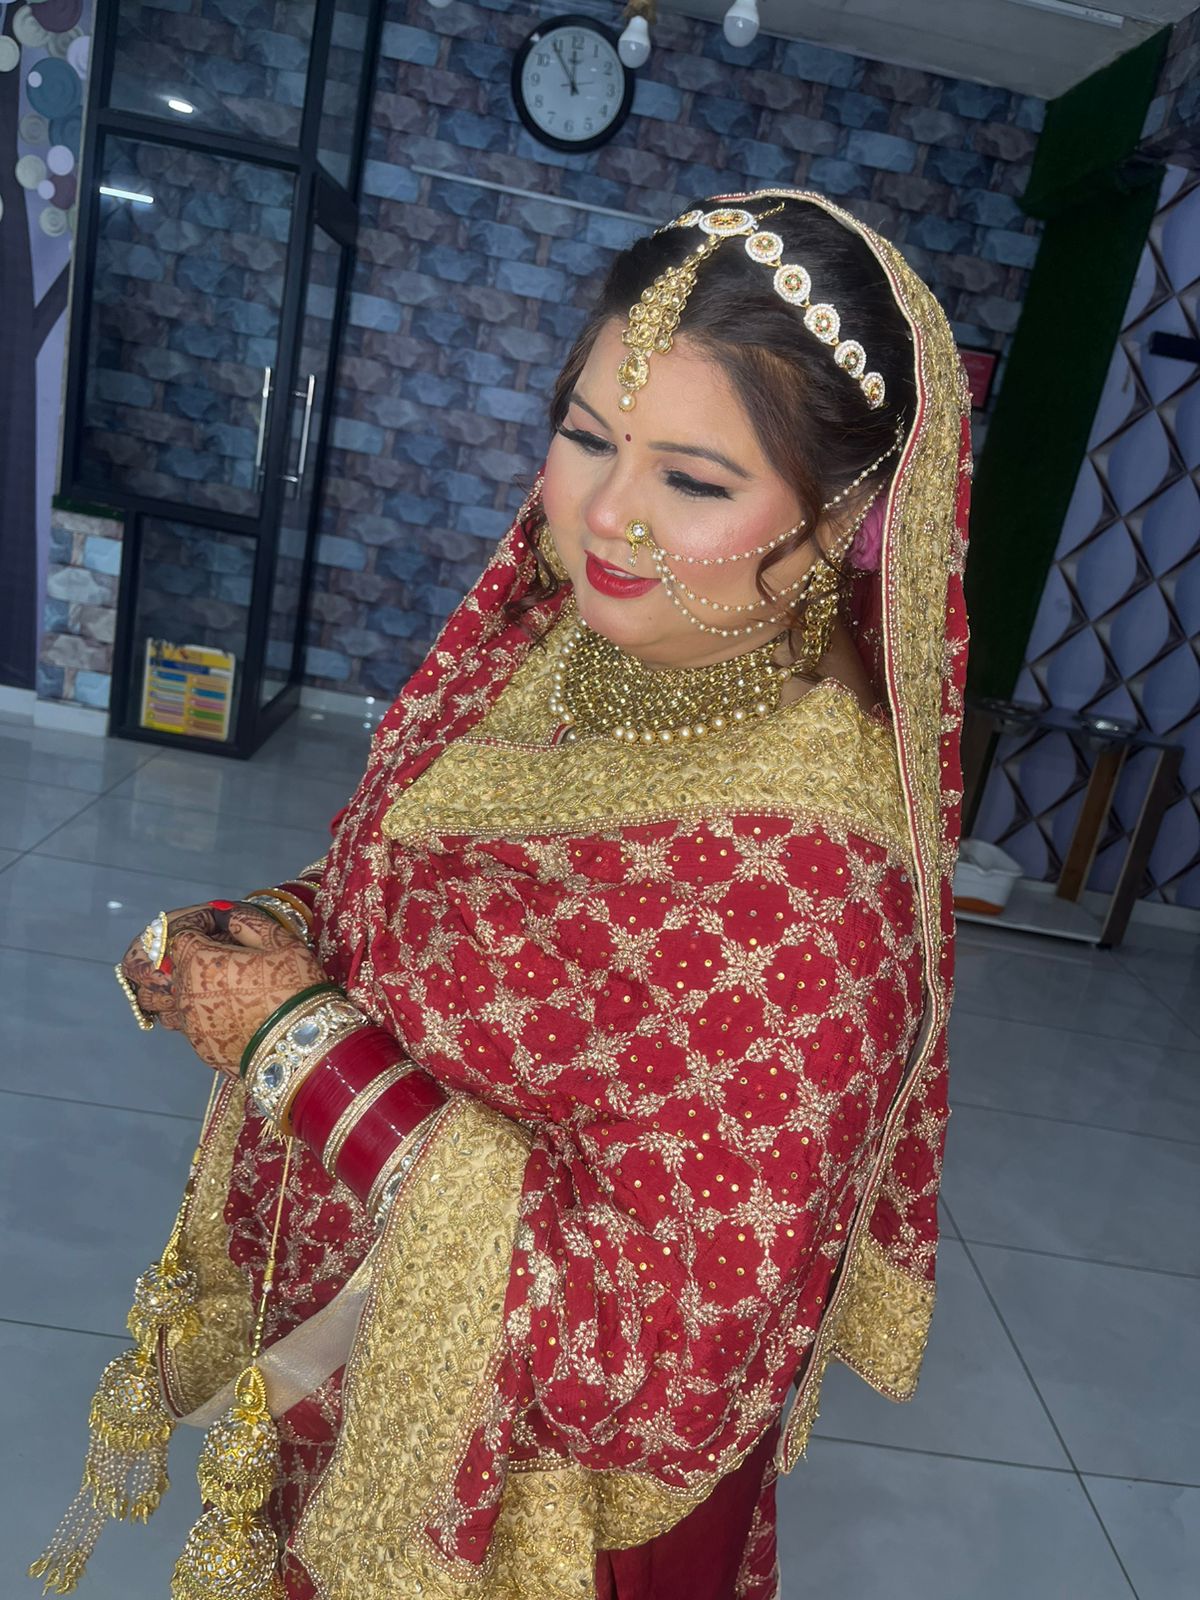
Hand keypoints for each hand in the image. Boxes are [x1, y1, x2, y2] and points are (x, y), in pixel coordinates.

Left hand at [121, 904, 328, 1076]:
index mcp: (199, 961)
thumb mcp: (280, 942)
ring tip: (189, 980)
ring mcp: (189, 1024)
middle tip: (189, 949)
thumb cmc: (294, 987)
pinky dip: (187, 1012)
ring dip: (166, 987)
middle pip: (148, 968)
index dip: (196, 924)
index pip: (177, 933)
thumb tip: (226, 914)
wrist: (304, 1043)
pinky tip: (210, 1006)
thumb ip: (247, 922)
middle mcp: (184, 993)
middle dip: (164, 953)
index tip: (218, 925)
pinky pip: (180, 1026)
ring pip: (155, 1003)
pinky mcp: (200, 1048)